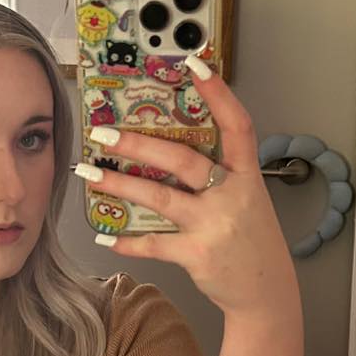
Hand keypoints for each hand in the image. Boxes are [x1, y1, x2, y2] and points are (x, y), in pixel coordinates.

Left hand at [76, 55, 296, 315]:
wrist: (265, 291)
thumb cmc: (251, 243)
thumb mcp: (247, 201)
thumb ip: (219, 178)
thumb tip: (170, 156)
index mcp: (247, 176)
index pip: (237, 125)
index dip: (218, 94)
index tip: (194, 64)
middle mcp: (231, 196)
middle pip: (182, 159)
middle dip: (139, 144)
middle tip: (104, 133)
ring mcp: (213, 226)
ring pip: (159, 198)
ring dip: (119, 185)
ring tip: (90, 174)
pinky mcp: (197, 255)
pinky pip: (154, 243)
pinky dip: (127, 241)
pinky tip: (105, 235)